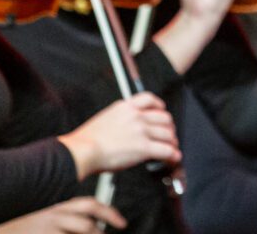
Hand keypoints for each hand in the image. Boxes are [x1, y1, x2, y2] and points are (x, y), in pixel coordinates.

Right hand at [0, 197, 125, 232]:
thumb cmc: (13, 215)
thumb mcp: (37, 204)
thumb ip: (57, 205)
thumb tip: (77, 212)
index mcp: (54, 203)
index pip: (90, 205)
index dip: (110, 214)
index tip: (121, 223)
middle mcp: (52, 216)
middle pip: (87, 225)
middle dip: (102, 231)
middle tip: (111, 233)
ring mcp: (45, 229)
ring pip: (81, 233)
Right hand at [58, 92, 178, 177]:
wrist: (82, 151)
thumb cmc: (87, 141)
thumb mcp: (105, 118)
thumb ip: (120, 119)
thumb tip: (128, 128)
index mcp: (125, 107)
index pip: (149, 99)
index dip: (159, 106)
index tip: (162, 111)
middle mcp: (136, 116)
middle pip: (163, 117)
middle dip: (169, 127)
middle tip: (168, 135)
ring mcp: (141, 131)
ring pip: (167, 134)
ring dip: (172, 141)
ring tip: (173, 147)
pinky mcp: (143, 147)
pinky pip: (166, 150)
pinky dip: (173, 154)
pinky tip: (174, 157)